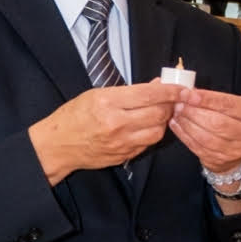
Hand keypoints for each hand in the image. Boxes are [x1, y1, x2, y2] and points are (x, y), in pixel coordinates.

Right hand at [29, 84, 181, 184]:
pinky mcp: (123, 155)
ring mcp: (120, 142)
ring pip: (157, 132)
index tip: (182, 88)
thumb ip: (129, 92)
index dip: (171, 91)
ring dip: (163, 121)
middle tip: (171, 100)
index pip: (149, 95)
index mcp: (108, 102)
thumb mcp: (97, 94)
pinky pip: (147, 144)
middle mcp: (116, 123)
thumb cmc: (74, 116)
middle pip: (158, 114)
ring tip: (158, 113)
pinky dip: (151, 134)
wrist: (58, 145)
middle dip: (170, 105)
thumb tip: (156, 85)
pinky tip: (145, 126)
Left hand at [167, 88, 240, 173]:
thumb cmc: (233, 120)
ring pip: (205, 137)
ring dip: (187, 124)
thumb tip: (189, 92)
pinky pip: (198, 147)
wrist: (238, 147)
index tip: (188, 94)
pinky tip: (177, 125)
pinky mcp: (220, 160)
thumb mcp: (232, 105)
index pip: (227, 104)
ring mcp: (234, 150)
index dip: (206, 99)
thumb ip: (215, 99)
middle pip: (216, 123)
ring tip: (177, 114)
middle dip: (194, 112)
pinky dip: (184, 135)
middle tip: (179, 105)